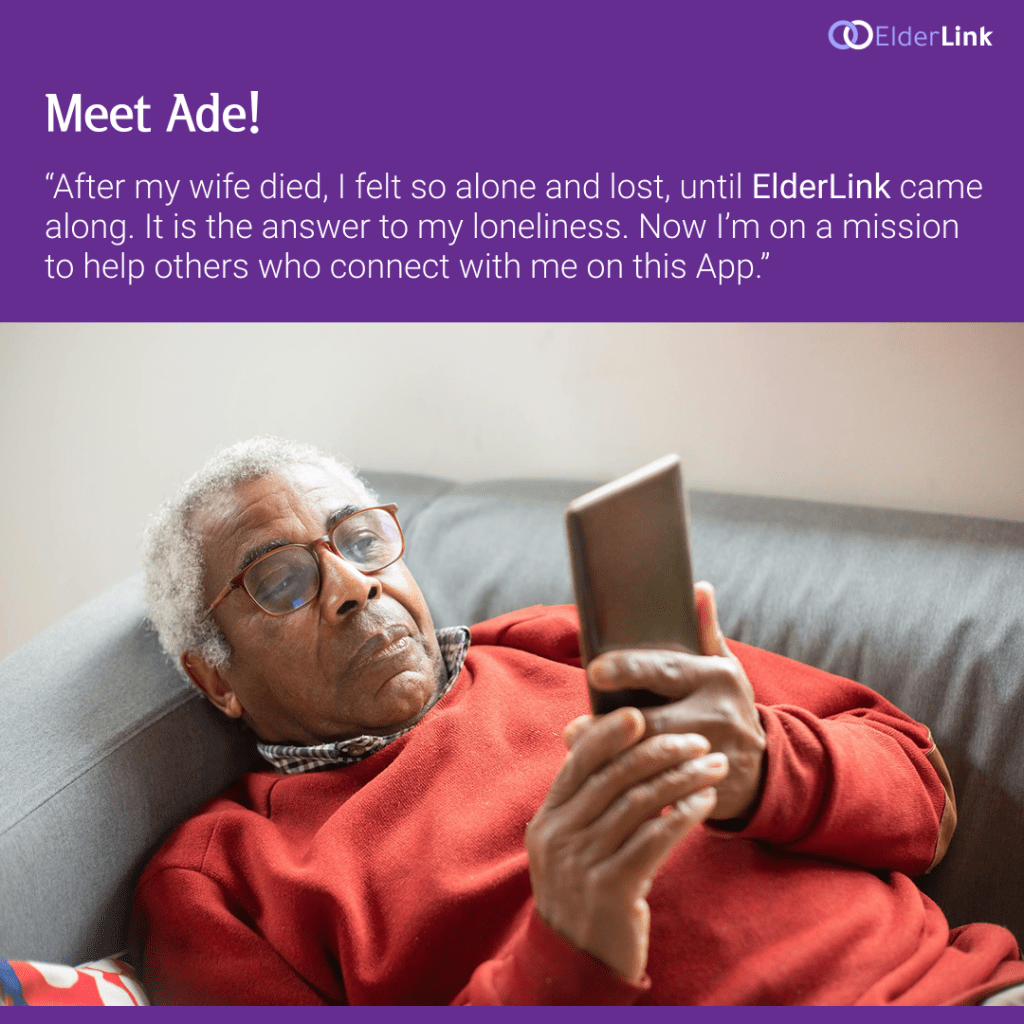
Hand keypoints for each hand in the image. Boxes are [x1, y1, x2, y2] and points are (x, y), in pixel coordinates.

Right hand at [525, 708, 726, 981]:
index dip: (609, 733)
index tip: (640, 714)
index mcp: (548, 820)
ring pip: (641, 802)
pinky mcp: (613, 889)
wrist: (575, 966)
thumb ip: (586, 806)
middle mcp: (560, 837)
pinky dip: (684, 814)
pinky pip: (656, 838)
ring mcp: (583, 863)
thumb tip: (621, 754)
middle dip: (660, 750)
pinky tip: (706, 801)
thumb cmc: (584, 895)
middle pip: (615, 776)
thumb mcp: (570, 848)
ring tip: (713, 766)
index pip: (579, 762)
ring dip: (683, 777)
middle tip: (696, 740)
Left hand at [587, 582, 765, 821]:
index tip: (595, 668)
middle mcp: (718, 714)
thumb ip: (706, 631)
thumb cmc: (728, 706)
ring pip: (652, 760)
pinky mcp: (708, 790)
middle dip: (609, 726)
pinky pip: (662, 792)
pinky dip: (632, 788)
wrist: (769, 768)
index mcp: (716, 677)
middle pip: (653, 722)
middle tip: (574, 728)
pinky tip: (606, 784)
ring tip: (581, 750)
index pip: (666, 670)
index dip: (629, 669)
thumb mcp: (724, 667)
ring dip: (614, 757)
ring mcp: (715, 755)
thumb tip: (698, 587)